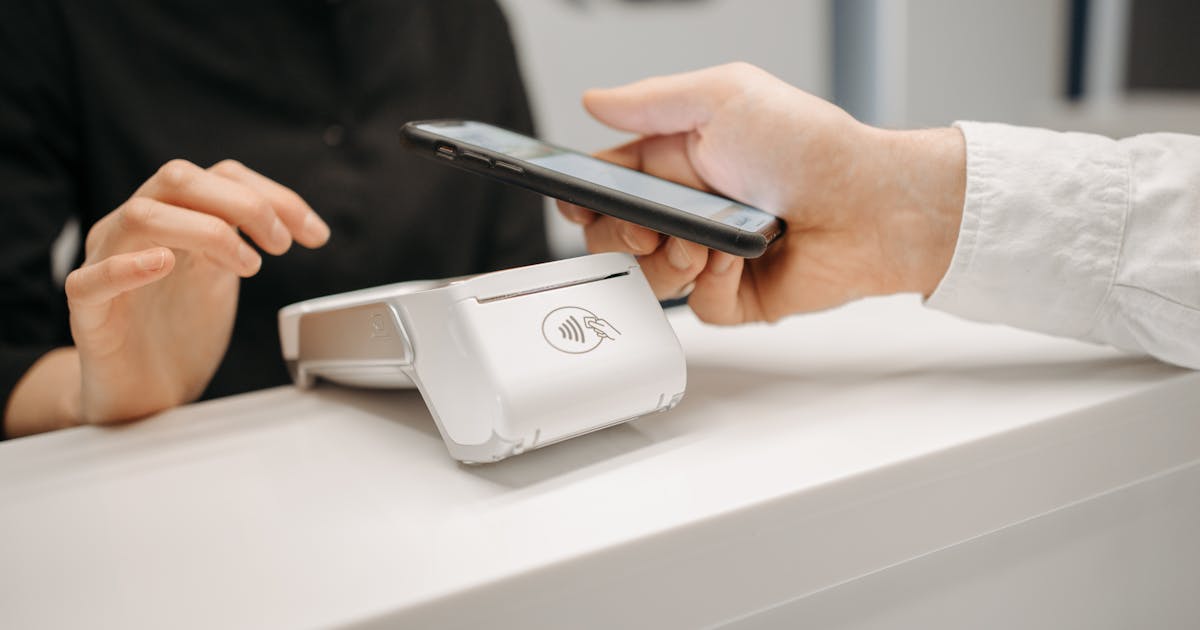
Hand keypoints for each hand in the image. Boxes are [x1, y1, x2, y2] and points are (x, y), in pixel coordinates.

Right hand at [56, 159, 328, 424]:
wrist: (144, 397)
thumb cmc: (179, 333)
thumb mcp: (220, 277)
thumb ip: (240, 240)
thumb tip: (291, 221)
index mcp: (172, 217)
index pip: (219, 176)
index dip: (274, 196)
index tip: (314, 233)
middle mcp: (135, 231)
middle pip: (178, 178)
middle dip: (243, 203)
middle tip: (281, 245)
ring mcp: (105, 266)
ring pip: (140, 216)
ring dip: (206, 231)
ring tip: (247, 266)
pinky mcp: (89, 314)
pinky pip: (90, 280)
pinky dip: (127, 267)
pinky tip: (164, 264)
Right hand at [558, 63, 965, 323]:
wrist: (870, 204)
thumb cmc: (810, 145)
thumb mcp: (723, 97)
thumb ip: (650, 102)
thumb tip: (595, 102)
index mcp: (679, 161)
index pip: (609, 184)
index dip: (586, 198)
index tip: (580, 203)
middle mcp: (691, 209)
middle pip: (616, 238)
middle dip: (621, 236)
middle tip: (647, 228)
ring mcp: (711, 255)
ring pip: (649, 278)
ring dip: (669, 261)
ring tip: (706, 241)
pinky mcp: (736, 296)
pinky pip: (696, 308)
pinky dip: (710, 285)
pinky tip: (738, 259)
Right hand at [583, 316, 619, 339]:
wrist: (616, 337)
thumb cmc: (610, 331)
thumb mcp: (602, 328)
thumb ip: (595, 325)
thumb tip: (589, 322)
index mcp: (601, 321)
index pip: (593, 322)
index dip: (593, 325)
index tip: (594, 326)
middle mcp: (602, 324)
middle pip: (594, 327)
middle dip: (598, 330)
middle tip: (602, 331)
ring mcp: (602, 328)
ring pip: (597, 331)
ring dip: (600, 333)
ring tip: (605, 333)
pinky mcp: (603, 332)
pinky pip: (599, 334)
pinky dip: (602, 335)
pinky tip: (606, 335)